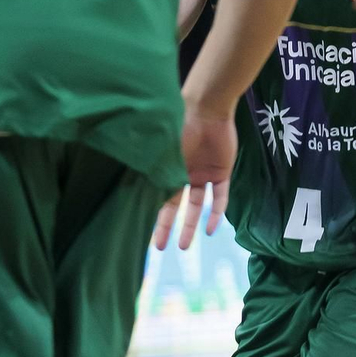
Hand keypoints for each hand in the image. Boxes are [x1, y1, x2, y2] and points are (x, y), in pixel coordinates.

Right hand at [154, 103, 235, 251]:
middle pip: (175, 206)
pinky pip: (220, 198)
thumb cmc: (180, 125)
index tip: (143, 231)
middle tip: (160, 247)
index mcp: (167, 166)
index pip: (158, 196)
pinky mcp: (222, 174)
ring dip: (190, 225)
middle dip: (167, 227)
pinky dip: (216, 214)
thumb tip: (133, 186)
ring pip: (196, 206)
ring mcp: (203, 174)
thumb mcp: (163, 149)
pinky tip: (210, 229)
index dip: (152, 214)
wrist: (207, 109)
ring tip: (184, 246)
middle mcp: (184, 173)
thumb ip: (155, 167)